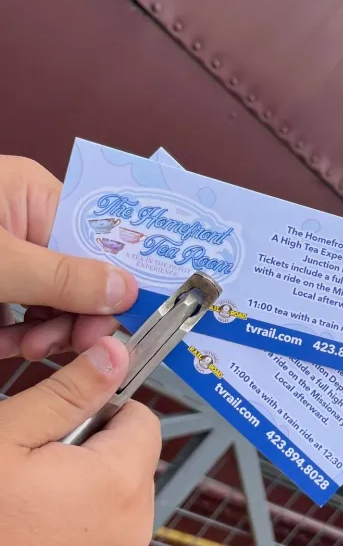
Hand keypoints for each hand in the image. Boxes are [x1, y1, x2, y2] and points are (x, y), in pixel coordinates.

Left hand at [0, 155, 137, 359]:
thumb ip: (62, 278)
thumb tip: (127, 289)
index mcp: (33, 195)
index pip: (97, 238)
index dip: (117, 280)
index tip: (128, 320)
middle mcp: (26, 220)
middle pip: (79, 274)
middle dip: (76, 315)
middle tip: (66, 345)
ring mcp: (9, 253)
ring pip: (53, 299)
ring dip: (47, 332)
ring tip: (27, 350)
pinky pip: (24, 310)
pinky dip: (18, 334)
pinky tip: (7, 345)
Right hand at [0, 336, 160, 545]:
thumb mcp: (7, 442)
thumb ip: (69, 393)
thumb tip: (116, 353)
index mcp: (121, 481)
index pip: (144, 418)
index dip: (104, 408)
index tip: (66, 416)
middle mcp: (135, 523)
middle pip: (131, 458)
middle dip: (89, 449)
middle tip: (31, 465)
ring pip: (115, 498)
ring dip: (80, 488)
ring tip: (22, 504)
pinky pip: (101, 536)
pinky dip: (74, 526)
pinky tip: (25, 538)